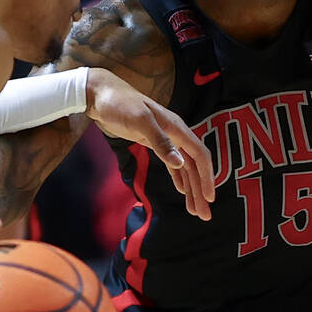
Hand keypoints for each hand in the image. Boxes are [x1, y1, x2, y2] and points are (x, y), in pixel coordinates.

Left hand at [84, 68, 215, 219]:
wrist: (102, 95)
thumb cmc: (120, 104)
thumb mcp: (139, 121)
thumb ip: (160, 141)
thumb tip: (180, 163)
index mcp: (177, 128)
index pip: (199, 155)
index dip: (207, 177)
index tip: (209, 197)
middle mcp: (176, 134)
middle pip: (195, 166)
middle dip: (200, 190)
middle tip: (204, 215)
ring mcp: (166, 139)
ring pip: (185, 168)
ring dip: (191, 189)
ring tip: (195, 211)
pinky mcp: (154, 143)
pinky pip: (173, 164)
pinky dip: (179, 178)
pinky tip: (182, 191)